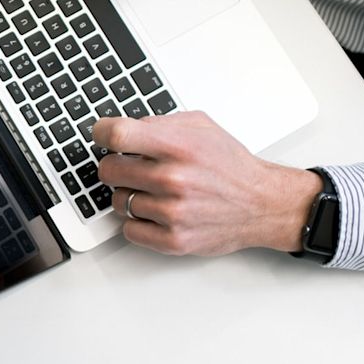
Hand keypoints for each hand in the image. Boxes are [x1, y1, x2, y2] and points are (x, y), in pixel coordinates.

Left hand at [91, 112, 320, 255]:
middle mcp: (173, 179)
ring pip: (117, 201)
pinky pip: (129, 230)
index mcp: (179, 147)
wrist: (262, 204)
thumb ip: (160, 123)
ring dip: (130, 195)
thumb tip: (124, 127)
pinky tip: (155, 212)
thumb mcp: (201, 127)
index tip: (101, 135)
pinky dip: (137, 222)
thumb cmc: (231, 166)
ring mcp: (172, 212)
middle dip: (116, 166)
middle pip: (108, 170)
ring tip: (154, 191)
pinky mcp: (173, 240)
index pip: (117, 135)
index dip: (101, 133)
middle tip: (131, 167)